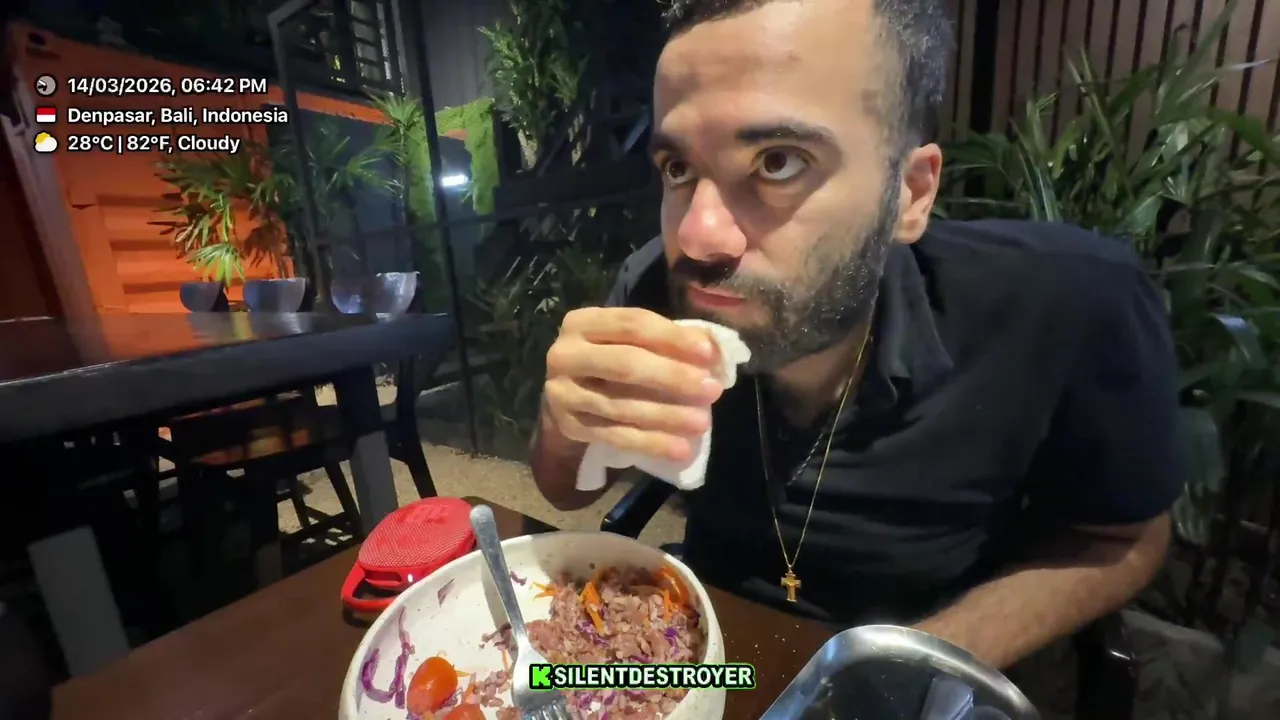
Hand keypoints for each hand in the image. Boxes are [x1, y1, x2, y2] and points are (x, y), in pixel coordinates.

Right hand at [542, 307, 724, 462]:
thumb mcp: (631, 341)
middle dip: (672, 377)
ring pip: (621, 405)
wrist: (568, 395)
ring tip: (701, 423)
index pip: (633, 324)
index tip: (707, 354)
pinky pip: (614, 437)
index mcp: (583, 322)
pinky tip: (679, 450)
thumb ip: (667, 341)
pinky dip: (650, 444)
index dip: (672, 338)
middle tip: (711, 391)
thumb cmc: (610, 359)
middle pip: (625, 364)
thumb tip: (713, 349)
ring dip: (666, 415)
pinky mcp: (569, 426)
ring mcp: (562, 392)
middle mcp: (565, 354)